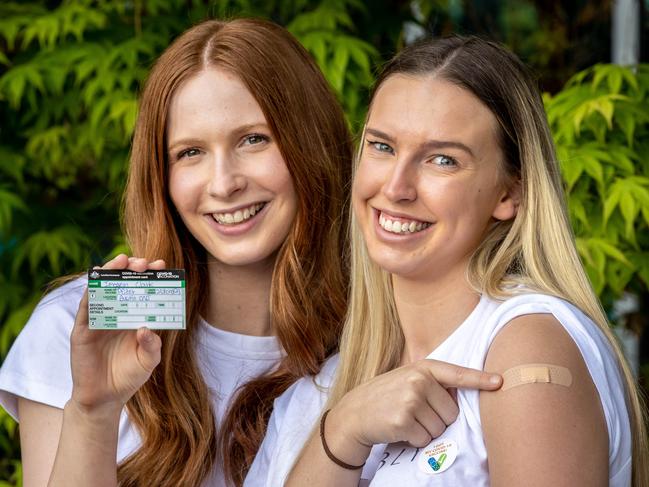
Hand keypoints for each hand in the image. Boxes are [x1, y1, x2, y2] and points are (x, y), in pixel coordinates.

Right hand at [69, 254, 164, 413]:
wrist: (105, 398)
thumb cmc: (129, 376)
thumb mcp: (148, 361)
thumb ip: (152, 346)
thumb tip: (147, 328)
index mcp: (135, 318)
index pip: (143, 291)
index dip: (151, 277)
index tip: (162, 265)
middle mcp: (117, 314)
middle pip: (123, 284)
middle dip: (132, 269)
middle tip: (142, 262)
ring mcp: (98, 320)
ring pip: (103, 289)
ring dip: (111, 273)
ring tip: (122, 261)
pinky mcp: (82, 330)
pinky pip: (86, 307)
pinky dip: (91, 293)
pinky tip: (97, 280)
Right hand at [324, 360, 501, 464]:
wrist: (355, 413)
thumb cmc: (386, 397)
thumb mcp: (407, 379)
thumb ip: (432, 383)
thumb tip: (460, 397)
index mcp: (422, 368)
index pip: (457, 374)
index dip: (480, 379)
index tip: (500, 381)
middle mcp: (418, 380)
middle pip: (451, 412)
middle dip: (437, 418)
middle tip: (414, 412)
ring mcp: (410, 399)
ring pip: (440, 428)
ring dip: (426, 430)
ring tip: (406, 419)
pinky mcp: (403, 420)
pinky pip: (426, 439)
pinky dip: (416, 440)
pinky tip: (400, 429)